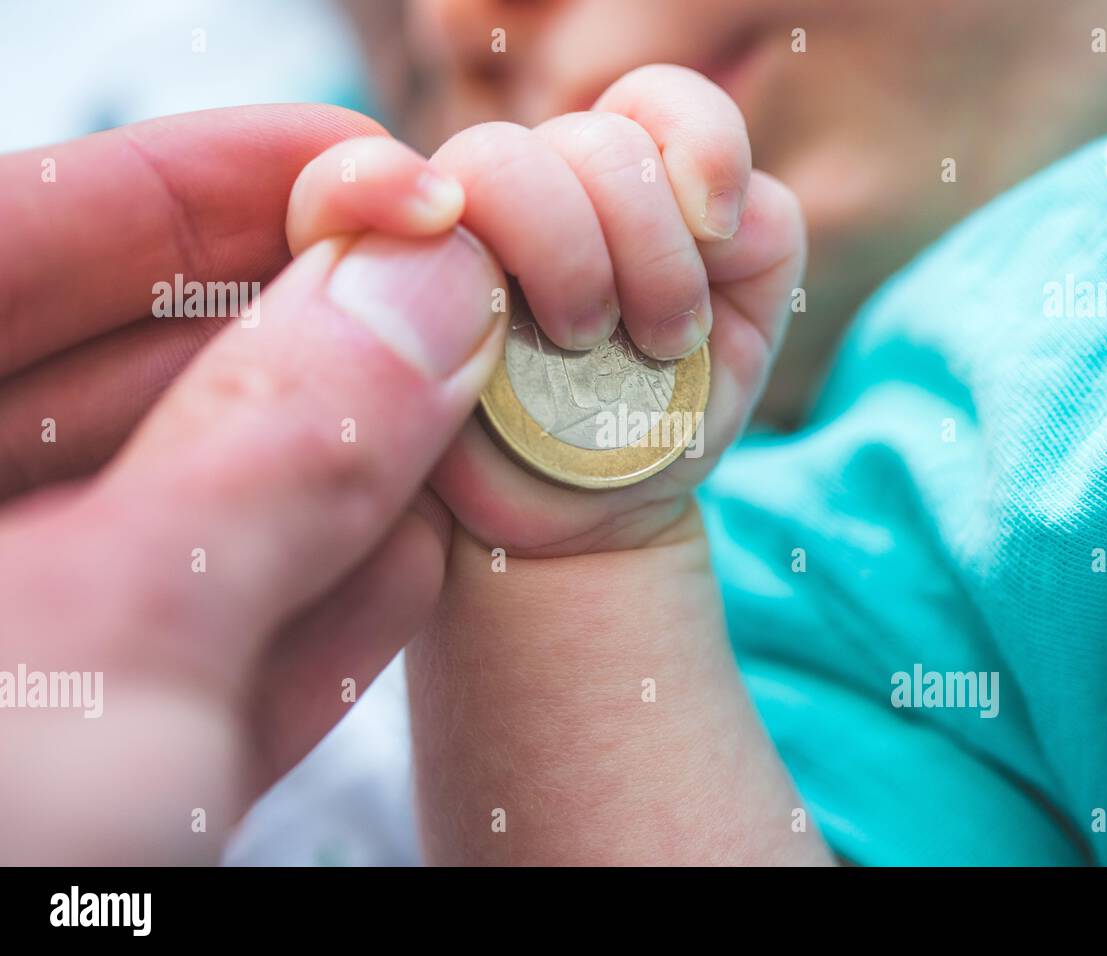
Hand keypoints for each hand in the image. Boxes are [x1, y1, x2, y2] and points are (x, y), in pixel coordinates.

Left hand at [0, 107, 506, 862]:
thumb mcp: (110, 642)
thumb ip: (280, 447)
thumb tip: (427, 291)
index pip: (30, 232)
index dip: (221, 180)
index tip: (383, 169)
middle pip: (127, 368)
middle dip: (313, 335)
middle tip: (460, 304)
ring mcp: (13, 653)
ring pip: (184, 511)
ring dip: (338, 471)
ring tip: (467, 420)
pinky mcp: (81, 761)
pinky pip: (203, 647)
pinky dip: (316, 609)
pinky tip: (417, 565)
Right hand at [288, 65, 805, 555]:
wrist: (575, 523)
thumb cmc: (645, 424)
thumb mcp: (737, 336)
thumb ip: (758, 240)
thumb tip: (712, 201)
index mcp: (613, 183)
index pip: (653, 102)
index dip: (699, 141)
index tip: (716, 232)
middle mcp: (530, 187)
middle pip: (590, 140)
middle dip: (646, 242)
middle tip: (654, 339)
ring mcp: (445, 225)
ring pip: (499, 161)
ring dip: (563, 251)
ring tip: (580, 344)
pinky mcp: (359, 269)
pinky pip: (338, 188)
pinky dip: (371, 190)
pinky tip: (454, 271)